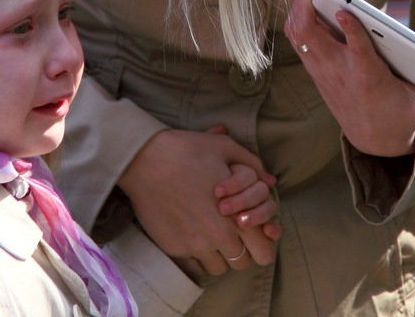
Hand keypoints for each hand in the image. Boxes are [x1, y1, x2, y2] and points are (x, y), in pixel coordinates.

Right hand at [117, 126, 278, 276]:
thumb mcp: (224, 148)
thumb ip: (252, 165)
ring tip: (208, 232)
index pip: (264, 252)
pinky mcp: (174, 248)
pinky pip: (193, 265)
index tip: (252, 235)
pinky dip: (195, 255)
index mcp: (238, 215)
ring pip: (217, 267)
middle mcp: (219, 236)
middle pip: (241, 263)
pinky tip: (189, 234)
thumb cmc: (186, 149)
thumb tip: (270, 180)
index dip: (262, 245)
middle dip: (239, 250)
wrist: (144, 159)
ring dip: (217, 255)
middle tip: (229, 233)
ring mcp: (195, 245)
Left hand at [284, 0, 414, 157]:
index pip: (355, 51)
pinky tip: (309, 0)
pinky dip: (298, 17)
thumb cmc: (404, 115)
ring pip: (298, 34)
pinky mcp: (315, 69)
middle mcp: (339, 71)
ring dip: (300, 5)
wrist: (373, 140)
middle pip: (310, 34)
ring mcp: (322, 70)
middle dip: (307, 2)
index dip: (349, 29)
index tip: (344, 11)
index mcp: (368, 77)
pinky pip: (297, 39)